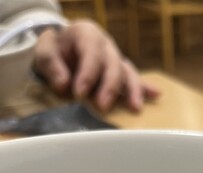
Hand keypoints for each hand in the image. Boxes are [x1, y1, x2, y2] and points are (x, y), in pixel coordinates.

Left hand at [33, 20, 158, 112]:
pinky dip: (145, 87)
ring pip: (127, 72)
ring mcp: (115, 58)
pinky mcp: (121, 72)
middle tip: (102, 105)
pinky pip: (134, 79)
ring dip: (132, 91)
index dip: (87, 74)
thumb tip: (63, 84)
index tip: (79, 93)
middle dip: (109, 87)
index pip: (91, 53)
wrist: (61, 50)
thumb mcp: (45, 54)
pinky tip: (156, 94)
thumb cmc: (55, 52)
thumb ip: (52, 66)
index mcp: (87, 34)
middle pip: (113, 65)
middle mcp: (105, 45)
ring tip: (135, 107)